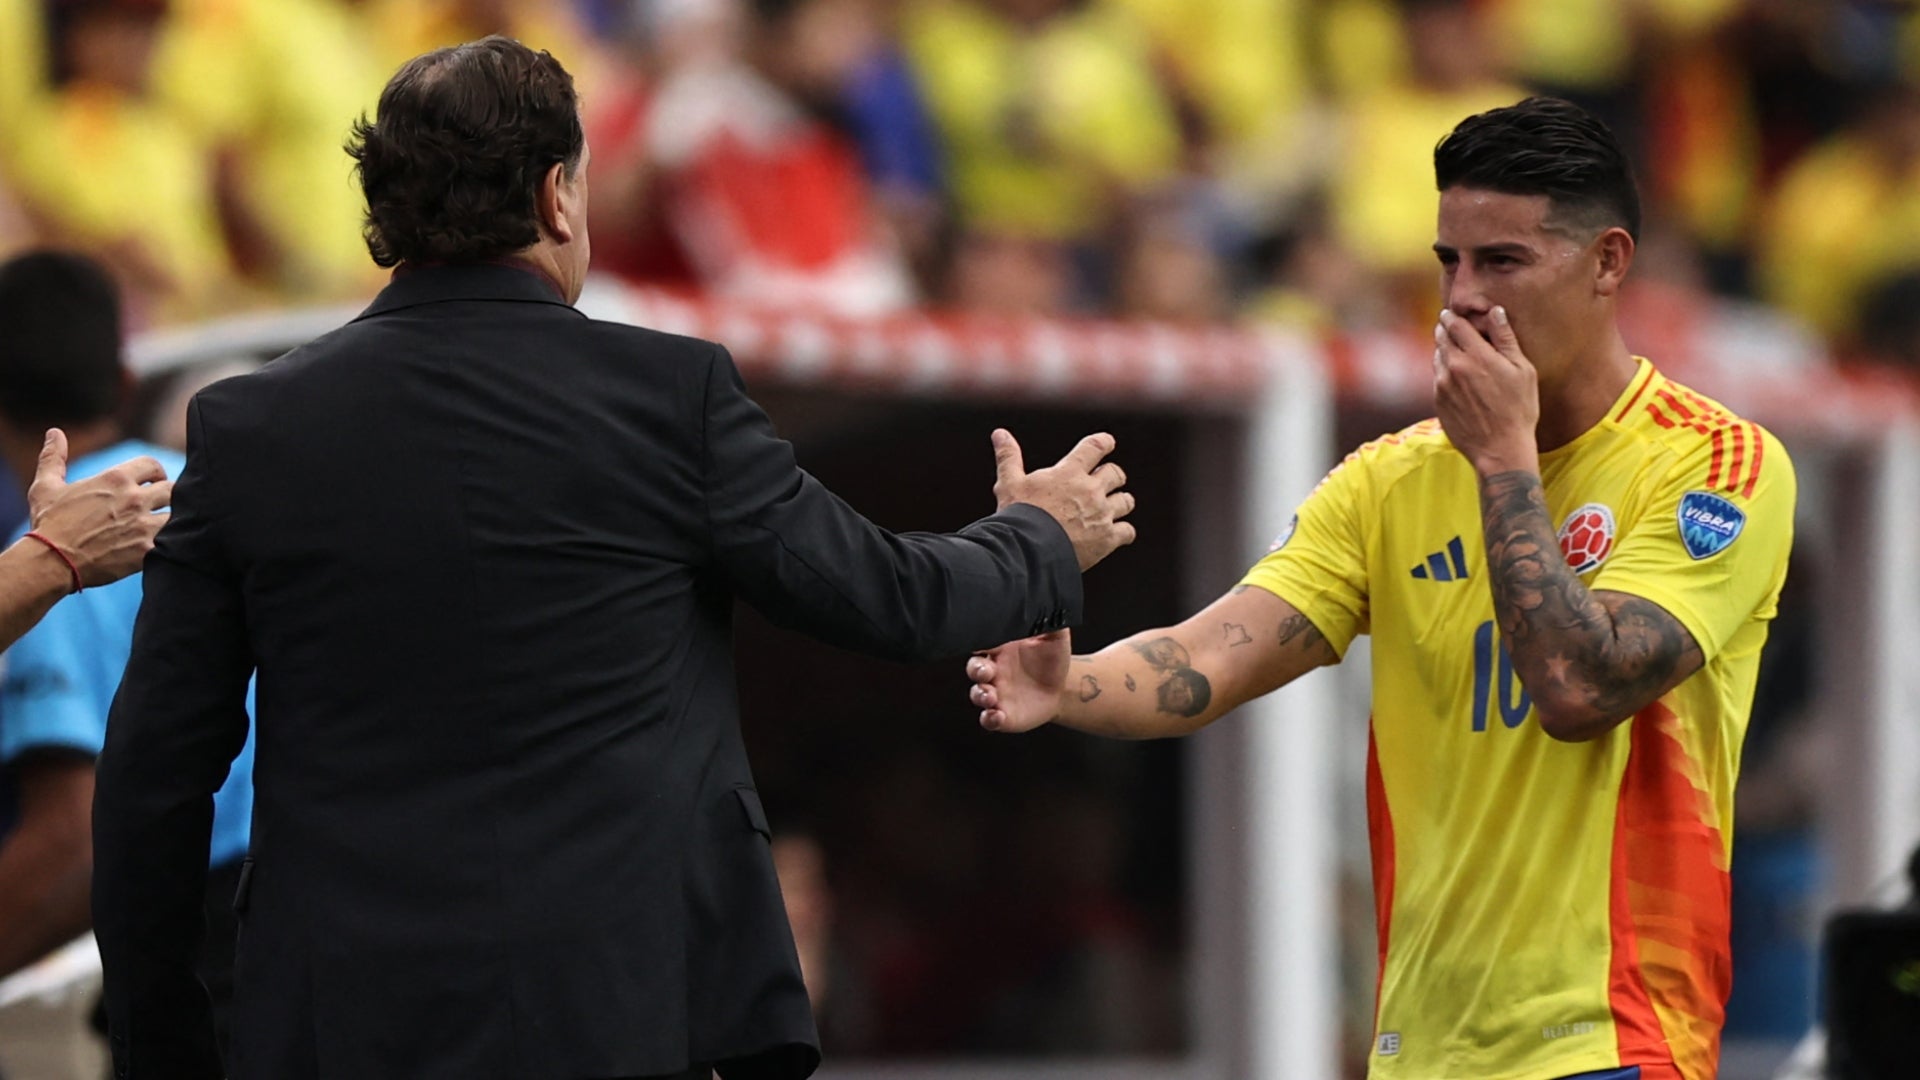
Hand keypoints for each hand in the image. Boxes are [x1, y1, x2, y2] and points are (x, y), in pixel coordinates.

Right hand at [28, 430, 172, 587]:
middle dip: (168, 495)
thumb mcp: (46, 486)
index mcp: (115, 479)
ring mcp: (143, 524)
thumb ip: (54, 457)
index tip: (152, 481)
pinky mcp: (147, 549)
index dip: (155, 472)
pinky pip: (173, 541)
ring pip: (178, 515)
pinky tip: (165, 545)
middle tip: (160, 505)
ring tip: (164, 525)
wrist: (50, 562)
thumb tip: (55, 433)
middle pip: (172, 489)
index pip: (152, 465)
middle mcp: (134, 498)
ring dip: (172, 519)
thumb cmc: (48, 523)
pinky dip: (171, 542)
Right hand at [967, 631, 1070, 732]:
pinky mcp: (1002, 714)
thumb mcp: (1054, 637)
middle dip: (976, 670)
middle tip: (986, 672)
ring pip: (978, 694)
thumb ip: (1049, 621)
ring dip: (980, 695)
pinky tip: (997, 716)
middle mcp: (994, 671)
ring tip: (990, 697)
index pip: (983, 642)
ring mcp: (996, 693)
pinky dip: (989, 719)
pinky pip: (988, 718)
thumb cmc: (1053, 660)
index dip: (979, 641)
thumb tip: (1047, 602)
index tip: (982, 641)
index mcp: (1001, 649)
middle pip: (974, 668)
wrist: (1062, 688)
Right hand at [990, 429, 1135, 570]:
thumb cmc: (1019, 516)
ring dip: (1121, 502)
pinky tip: (1118, 534)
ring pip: (1126, 501)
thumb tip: (1000, 434)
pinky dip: (1124, 532)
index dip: (1104, 442)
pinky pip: (1127, 531)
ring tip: (1115, 506)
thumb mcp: (1009, 483)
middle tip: (1107, 479)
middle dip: (1113, 475)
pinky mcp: (1107, 539)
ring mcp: (1101, 515)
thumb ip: (1008, 457)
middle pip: (1116, 473)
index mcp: (1070, 473)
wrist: (1030, 551)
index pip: (1095, 447)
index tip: (1108, 442)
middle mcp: (1091, 490)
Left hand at [1434, 307, 1539, 475]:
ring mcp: (1442, 385)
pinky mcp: (1437, 401)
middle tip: (1449, 325)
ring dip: (1443, 349)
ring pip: (1437, 357)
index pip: (1455, 325)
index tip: (1450, 313)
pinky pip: (1437, 378)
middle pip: (1442, 338)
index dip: (1452, 316)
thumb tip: (1495, 312)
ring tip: (1453, 348)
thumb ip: (1505, 338)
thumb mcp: (1522, 370)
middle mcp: (1454, 367)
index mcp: (1476, 355)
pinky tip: (1455, 375)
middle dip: (1444, 329)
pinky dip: (1443, 370)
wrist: (1500, 449)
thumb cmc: (1518, 409)